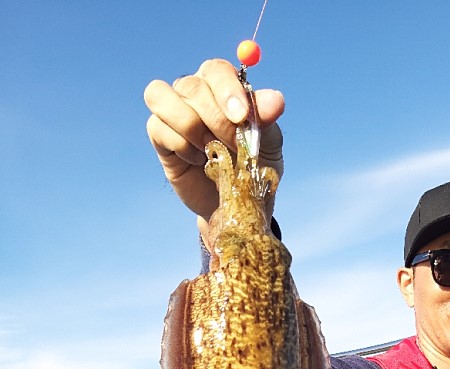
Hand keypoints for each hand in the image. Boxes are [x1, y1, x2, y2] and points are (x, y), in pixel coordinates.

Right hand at [144, 58, 284, 221]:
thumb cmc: (253, 166)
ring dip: (190, 127)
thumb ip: (267, 120)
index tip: (242, 117)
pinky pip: (158, 127)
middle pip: (192, 87)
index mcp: (222, 84)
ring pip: (163, 98)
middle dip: (216, 119)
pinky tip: (198, 160)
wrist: (236, 202)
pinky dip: (180, 145)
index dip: (227, 90)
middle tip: (233, 146)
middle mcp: (194, 91)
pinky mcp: (159, 134)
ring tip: (210, 150)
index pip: (217, 70)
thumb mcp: (268, 144)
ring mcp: (173, 110)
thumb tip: (276, 100)